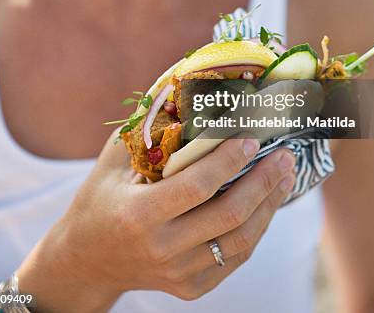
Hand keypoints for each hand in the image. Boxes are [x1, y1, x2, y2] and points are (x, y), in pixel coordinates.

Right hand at [17, 129, 295, 310]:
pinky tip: (267, 203)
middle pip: (229, 216)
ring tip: (285, 175)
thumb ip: (148, 127)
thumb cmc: (100, 198)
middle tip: (284, 154)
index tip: (251, 138)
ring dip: (269, 205)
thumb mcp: (114, 159)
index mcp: (138, 214)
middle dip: (264, 181)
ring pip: (240, 241)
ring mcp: (178, 274)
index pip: (197, 187)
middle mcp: (161, 249)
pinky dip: (257, 228)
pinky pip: (235, 258)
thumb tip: (184, 85)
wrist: (88, 259)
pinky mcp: (191, 287)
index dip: (229, 161)